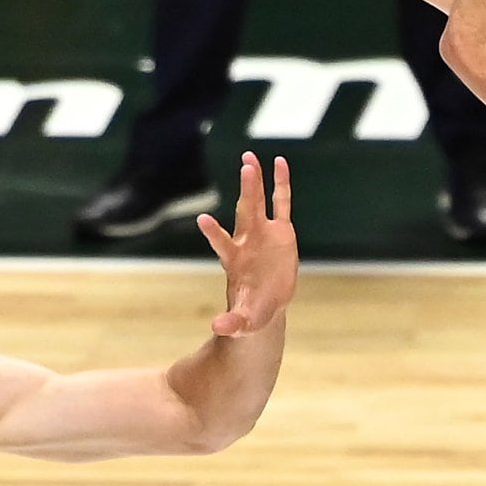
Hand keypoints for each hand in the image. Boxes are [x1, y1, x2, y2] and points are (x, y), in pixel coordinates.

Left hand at [197, 153, 298, 333]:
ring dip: (255, 182)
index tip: (203, 219)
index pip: (222, 243)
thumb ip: (231, 322)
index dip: (214, 232)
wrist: (264, 304)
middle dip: (246, 191)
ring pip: (260, 202)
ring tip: (250, 158)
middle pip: (245, 211)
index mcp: (235, 259)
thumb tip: (217, 328)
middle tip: (245, 167)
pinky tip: (279, 162)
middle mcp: (247, 240)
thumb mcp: (242, 322)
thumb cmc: (251, 312)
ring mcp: (264, 233)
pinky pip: (282, 203)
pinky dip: (281, 184)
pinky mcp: (282, 232)